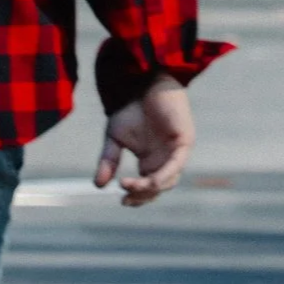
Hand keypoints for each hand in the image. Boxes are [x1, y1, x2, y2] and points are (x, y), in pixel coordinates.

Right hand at [94, 76, 195, 206]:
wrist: (141, 82)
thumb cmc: (130, 107)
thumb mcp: (114, 138)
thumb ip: (109, 161)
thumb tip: (99, 185)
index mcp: (151, 160)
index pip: (149, 187)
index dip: (138, 197)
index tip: (122, 200)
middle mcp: (165, 158)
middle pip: (159, 188)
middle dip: (143, 196)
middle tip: (126, 198)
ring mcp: (176, 150)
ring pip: (168, 180)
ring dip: (150, 188)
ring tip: (129, 185)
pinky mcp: (184, 140)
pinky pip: (176, 164)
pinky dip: (163, 175)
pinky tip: (148, 180)